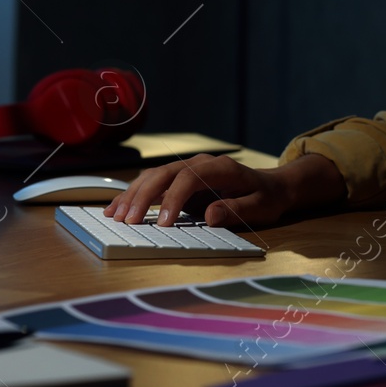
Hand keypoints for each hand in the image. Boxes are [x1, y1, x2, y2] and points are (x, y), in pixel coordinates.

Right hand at [103, 153, 290, 227]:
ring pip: (153, 176)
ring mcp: (188, 169)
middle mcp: (200, 163)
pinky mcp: (180, 179)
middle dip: (143, 196)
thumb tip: (211, 216)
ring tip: (114, 215)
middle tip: (128, 221)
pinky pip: (153, 183)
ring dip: (133, 194)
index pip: (189, 178)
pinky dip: (134, 194)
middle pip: (165, 174)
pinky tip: (117, 207)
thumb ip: (237, 209)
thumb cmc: (266, 197)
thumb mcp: (261, 206)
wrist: (271, 185)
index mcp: (220, 167)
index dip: (174, 199)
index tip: (165, 223)